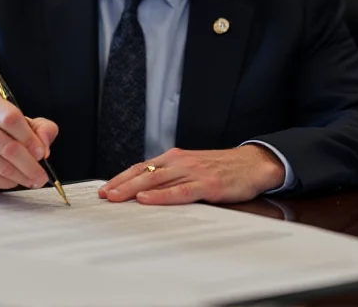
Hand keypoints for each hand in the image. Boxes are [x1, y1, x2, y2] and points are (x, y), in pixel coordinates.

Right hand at [0, 96, 58, 193]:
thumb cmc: (7, 132)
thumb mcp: (29, 124)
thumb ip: (43, 129)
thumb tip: (44, 145)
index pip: (11, 119)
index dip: (30, 138)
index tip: (41, 152)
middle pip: (9, 147)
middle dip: (31, 164)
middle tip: (42, 174)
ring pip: (4, 167)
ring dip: (23, 176)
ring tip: (33, 178)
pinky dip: (10, 183)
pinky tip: (15, 179)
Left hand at [97, 145, 284, 204]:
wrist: (253, 163)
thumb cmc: (223, 168)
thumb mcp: (193, 169)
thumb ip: (173, 177)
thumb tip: (148, 191)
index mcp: (175, 158)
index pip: (142, 168)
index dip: (121, 178)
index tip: (106, 189)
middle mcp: (180, 162)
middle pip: (144, 173)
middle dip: (121, 184)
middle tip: (104, 195)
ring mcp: (193, 172)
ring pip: (156, 181)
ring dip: (133, 189)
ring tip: (116, 197)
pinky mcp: (206, 184)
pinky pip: (179, 191)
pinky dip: (161, 196)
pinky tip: (148, 199)